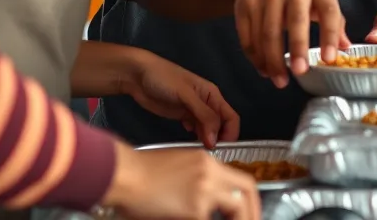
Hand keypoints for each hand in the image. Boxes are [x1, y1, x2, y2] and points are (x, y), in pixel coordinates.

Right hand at [106, 142, 258, 219]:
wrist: (125, 175)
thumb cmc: (141, 173)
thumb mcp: (178, 167)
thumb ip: (198, 180)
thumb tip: (208, 201)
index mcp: (206, 162)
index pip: (241, 180)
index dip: (250, 201)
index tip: (249, 213)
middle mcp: (210, 173)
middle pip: (245, 193)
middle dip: (251, 213)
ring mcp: (203, 191)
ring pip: (233, 208)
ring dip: (235, 219)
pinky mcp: (193, 209)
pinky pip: (207, 219)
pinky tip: (191, 219)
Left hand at [120, 51, 239, 147]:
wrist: (138, 76)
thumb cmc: (164, 79)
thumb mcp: (186, 94)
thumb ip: (203, 115)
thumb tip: (215, 139)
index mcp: (212, 94)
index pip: (230, 117)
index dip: (230, 134)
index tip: (220, 149)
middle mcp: (206, 103)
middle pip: (221, 125)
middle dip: (218, 140)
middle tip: (207, 153)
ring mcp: (193, 110)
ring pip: (208, 129)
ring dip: (206, 140)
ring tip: (198, 151)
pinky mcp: (182, 116)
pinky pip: (195, 130)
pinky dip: (195, 138)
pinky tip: (188, 142)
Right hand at [228, 0, 348, 88]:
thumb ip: (335, 22)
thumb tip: (346, 47)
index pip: (328, 11)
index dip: (329, 35)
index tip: (329, 59)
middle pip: (295, 21)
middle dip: (297, 49)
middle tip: (300, 72)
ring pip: (268, 33)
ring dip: (273, 61)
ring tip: (281, 80)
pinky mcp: (245, 5)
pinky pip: (249, 36)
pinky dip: (256, 57)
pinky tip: (264, 69)